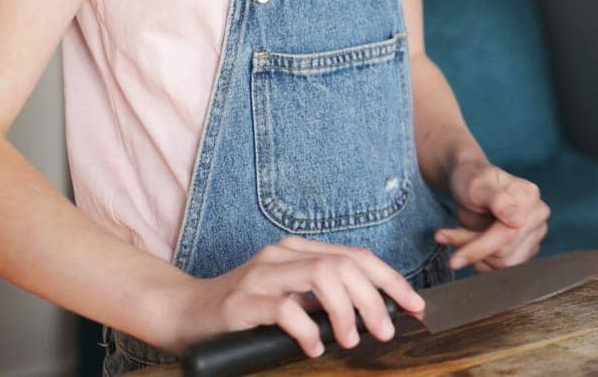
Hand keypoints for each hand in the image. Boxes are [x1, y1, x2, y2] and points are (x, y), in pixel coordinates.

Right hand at [160, 236, 423, 357]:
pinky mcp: (243, 300)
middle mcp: (283, 254)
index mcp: (300, 250)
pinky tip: (314, 348)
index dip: (390, 279)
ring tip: (352, 339)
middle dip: (375, 298)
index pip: (358, 256)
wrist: (182, 313)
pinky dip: (308, 330)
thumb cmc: (241, 311)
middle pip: (346, 264)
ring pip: (322, 276)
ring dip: (346, 310)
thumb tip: (372, 312)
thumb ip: (322, 298)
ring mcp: (262, 273)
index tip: (414, 304)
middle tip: (386, 330)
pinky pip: (286, 309)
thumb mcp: (289, 298)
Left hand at [435, 155, 549, 271]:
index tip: (453, 259)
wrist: (468, 184)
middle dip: (472, 247)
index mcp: (529, 197)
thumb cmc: (471, 180)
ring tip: (458, 236)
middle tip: (446, 235)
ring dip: (476, 256)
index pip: (508, 234)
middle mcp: (537, 216)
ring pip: (503, 264)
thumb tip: (519, 221)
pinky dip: (481, 261)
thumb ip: (498, 201)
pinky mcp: (525, 250)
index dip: (480, 247)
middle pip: (505, 253)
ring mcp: (533, 235)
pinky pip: (501, 268)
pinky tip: (471, 246)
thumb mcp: (477, 186)